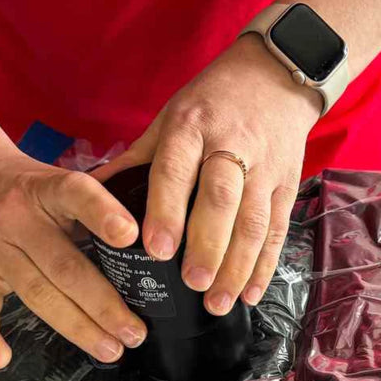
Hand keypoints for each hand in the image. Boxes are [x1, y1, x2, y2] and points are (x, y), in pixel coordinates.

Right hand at [0, 152, 147, 368]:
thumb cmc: (36, 190)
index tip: (130, 236)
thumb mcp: (66, 183)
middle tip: (134, 332)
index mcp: (48, 189)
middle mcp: (18, 218)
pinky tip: (2, 358)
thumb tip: (154, 246)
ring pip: (37, 293)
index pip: (77, 194)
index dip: (103, 214)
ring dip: (76, 327)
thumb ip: (101, 208)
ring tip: (109, 349)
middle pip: (64, 266)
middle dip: (104, 305)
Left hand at [94, 33, 319, 314]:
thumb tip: (93, 198)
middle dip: (208, 246)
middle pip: (221, 200)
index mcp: (191, 126)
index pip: (177, 170)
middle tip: (193, 285)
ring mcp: (264, 168)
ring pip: (253, 222)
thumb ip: (136, 160)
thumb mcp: (169, 118)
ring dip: (237, 267)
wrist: (275, 77)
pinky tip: (251, 294)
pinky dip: (265, 266)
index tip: (158, 250)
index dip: (167, 211)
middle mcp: (231, 146)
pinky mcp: (286, 186)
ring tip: (218, 302)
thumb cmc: (212, 102)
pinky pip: (277, 230)